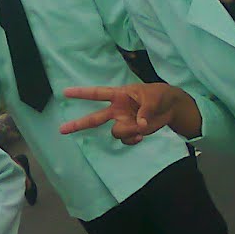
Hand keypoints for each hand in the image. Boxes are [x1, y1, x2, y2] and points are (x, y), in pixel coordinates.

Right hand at [61, 82, 202, 143]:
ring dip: (127, 132)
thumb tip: (139, 125)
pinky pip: (125, 140)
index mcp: (119, 95)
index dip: (81, 93)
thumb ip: (145, 111)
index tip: (66, 93)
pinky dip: (133, 140)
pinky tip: (141, 136)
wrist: (172, 108)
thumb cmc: (160, 95)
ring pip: (115, 132)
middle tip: (62, 129)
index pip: (98, 94)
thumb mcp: (154, 98)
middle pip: (94, 118)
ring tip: (141, 127)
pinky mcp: (131, 132)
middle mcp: (117, 110)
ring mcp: (123, 122)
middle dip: (78, 124)